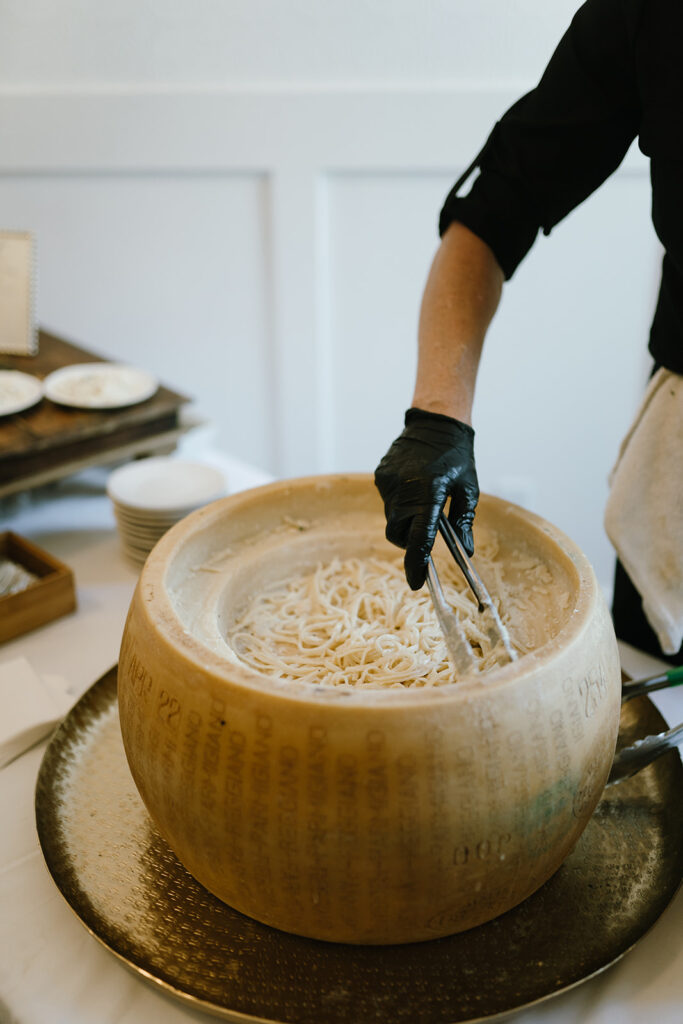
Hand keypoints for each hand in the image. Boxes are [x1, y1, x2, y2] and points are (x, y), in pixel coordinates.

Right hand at [374, 407, 478, 589]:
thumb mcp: (468, 490)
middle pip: (397, 534)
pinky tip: (413, 487)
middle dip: (410, 540)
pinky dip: (399, 503)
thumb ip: (464, 521)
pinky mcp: (380, 475)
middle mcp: (403, 489)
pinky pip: (388, 500)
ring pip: (391, 518)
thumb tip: (467, 551)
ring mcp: (387, 482)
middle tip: (425, 531)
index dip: (416, 565)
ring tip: (422, 502)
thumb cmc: (457, 457)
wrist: (435, 422)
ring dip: (405, 520)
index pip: (418, 539)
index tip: (417, 583)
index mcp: (427, 494)